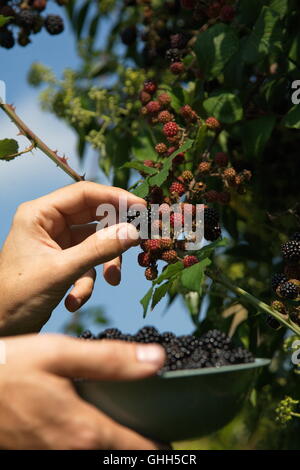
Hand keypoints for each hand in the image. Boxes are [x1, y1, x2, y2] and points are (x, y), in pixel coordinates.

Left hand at [0, 182, 144, 334]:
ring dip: (105, 263)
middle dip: (114, 235)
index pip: (84, 194)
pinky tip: (74, 300)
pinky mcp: (62, 262)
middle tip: (138, 243)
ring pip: (95, 242)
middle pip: (94, 217)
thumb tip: (133, 232)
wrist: (2, 329)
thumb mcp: (62, 270)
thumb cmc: (18, 297)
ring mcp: (56, 243)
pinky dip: (88, 282)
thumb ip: (98, 250)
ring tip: (111, 281)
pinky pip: (87, 263)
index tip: (142, 207)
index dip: (115, 197)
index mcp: (39, 214)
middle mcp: (49, 224)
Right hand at [0, 334, 165, 449]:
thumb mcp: (59, 354)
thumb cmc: (11, 368)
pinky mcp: (38, 453)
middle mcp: (72, 453)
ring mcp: (53, 457)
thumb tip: (159, 359)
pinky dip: (92, 442)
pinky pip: (74, 451)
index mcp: (84, 431)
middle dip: (141, 446)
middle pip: (121, 457)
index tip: (174, 436)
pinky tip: (93, 422)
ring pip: (98, 455)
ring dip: (117, 444)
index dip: (162, 447)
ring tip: (127, 423)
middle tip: (153, 425)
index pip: (140, 451)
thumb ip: (110, 360)